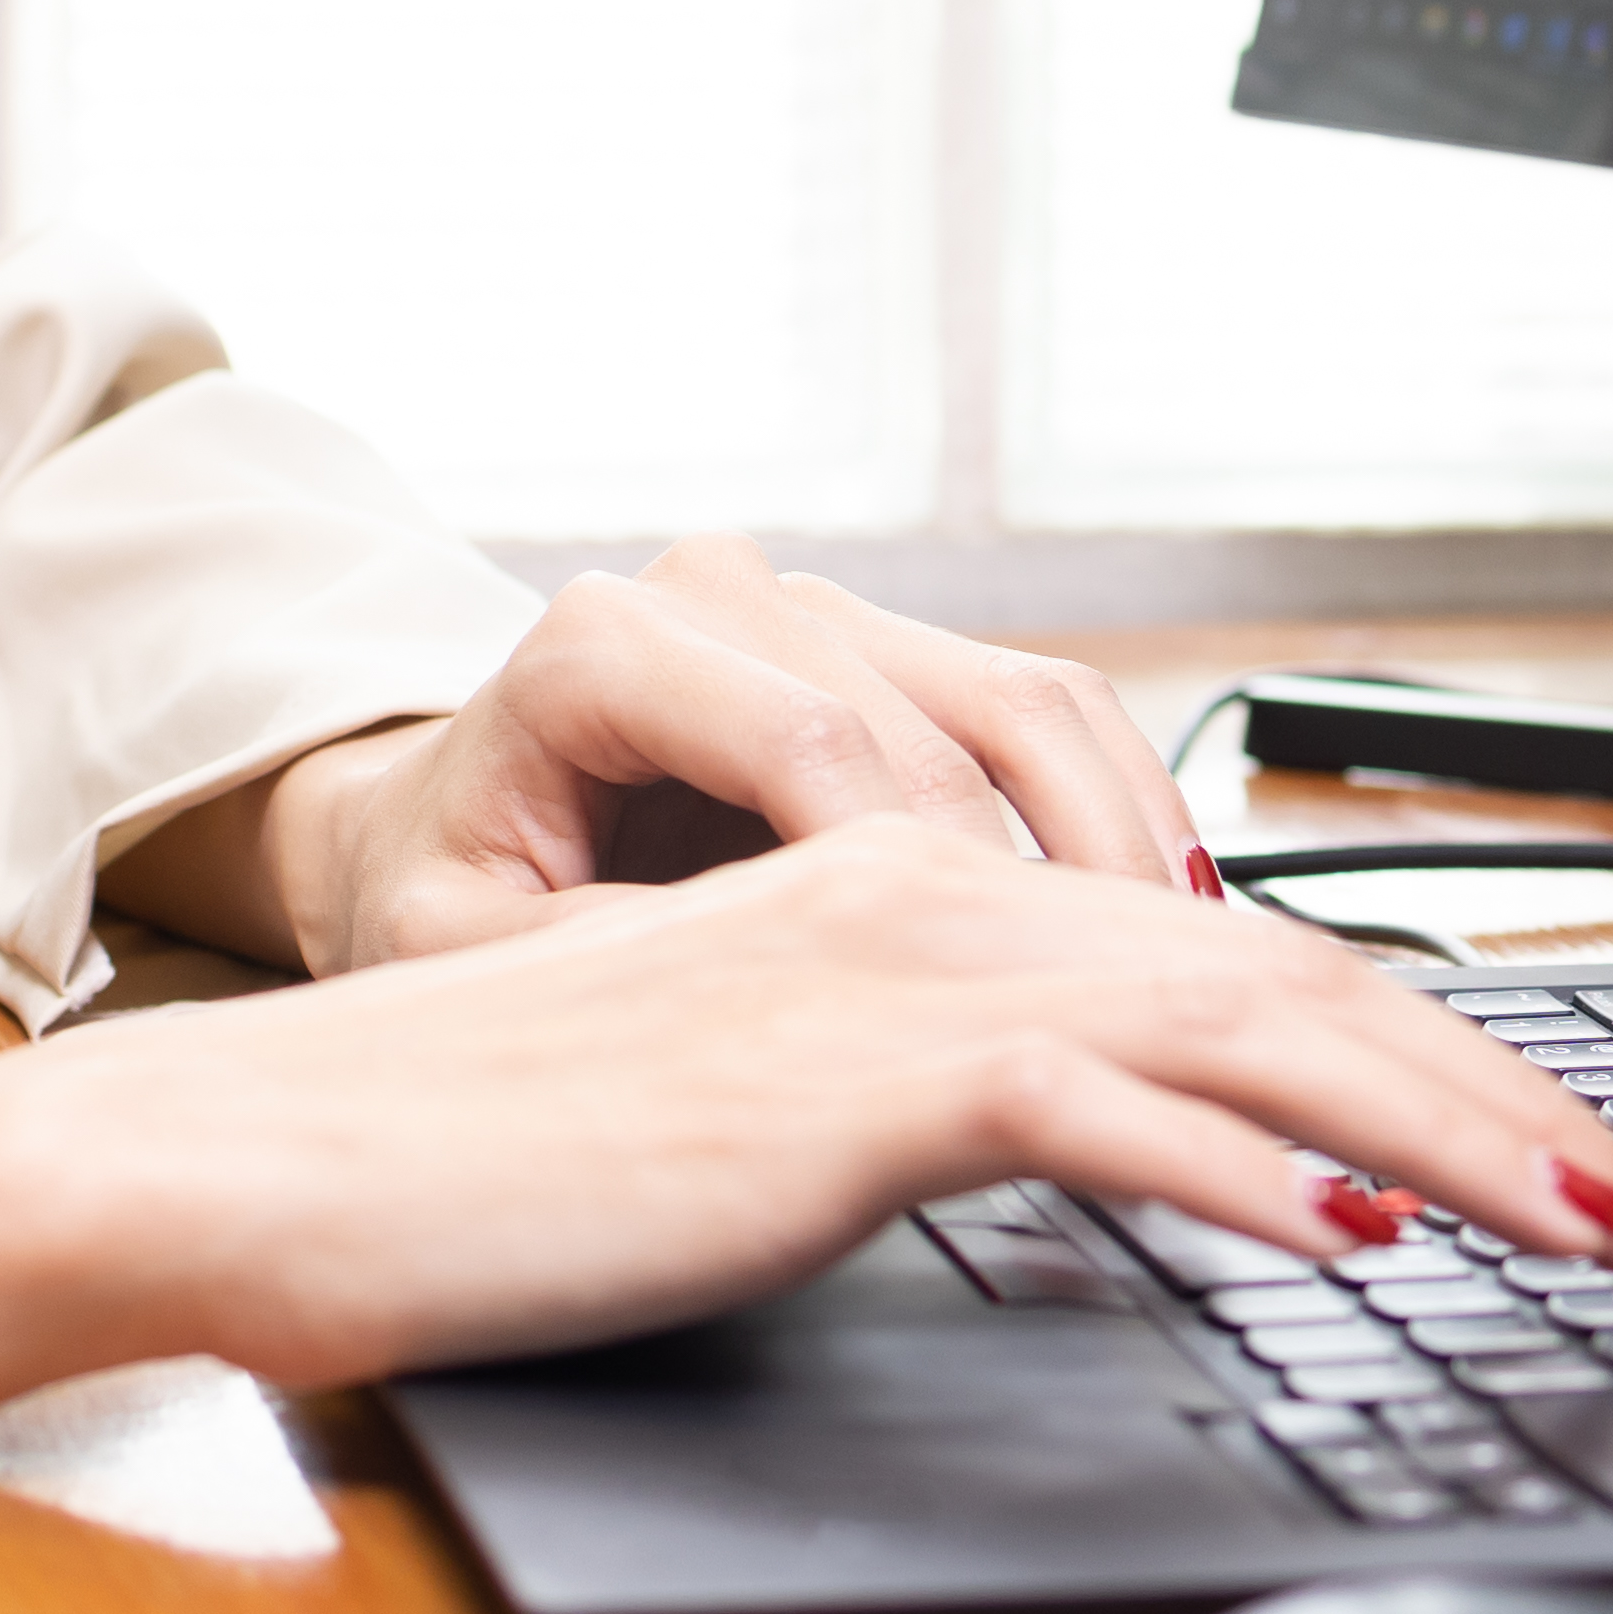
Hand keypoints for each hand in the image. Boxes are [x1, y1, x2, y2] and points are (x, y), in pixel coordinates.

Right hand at [0, 834, 1612, 1478]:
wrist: (293, 1158)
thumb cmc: (499, 1173)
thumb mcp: (763, 1135)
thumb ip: (929, 1126)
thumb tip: (1105, 1186)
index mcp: (917, 903)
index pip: (1234, 969)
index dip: (1431, 1061)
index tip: (1571, 1168)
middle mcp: (930, 905)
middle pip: (1290, 984)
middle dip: (1513, 1100)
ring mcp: (890, 981)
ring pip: (1241, 1030)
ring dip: (1452, 1131)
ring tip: (1599, 1229)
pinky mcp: (839, 1078)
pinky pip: (1093, 1111)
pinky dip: (1248, 1172)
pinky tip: (1359, 1240)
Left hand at [181, 539, 1213, 975]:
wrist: (434, 838)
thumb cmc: (442, 900)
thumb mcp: (470, 954)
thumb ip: (614, 961)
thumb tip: (778, 995)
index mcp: (607, 643)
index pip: (815, 740)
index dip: (921, 877)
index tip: (989, 1006)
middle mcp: (726, 594)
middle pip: (940, 720)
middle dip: (1039, 881)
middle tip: (1125, 1020)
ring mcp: (822, 612)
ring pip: (1026, 696)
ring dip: (1116, 837)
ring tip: (1178, 976)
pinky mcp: (894, 655)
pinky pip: (1045, 712)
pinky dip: (1116, 812)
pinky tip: (1159, 922)